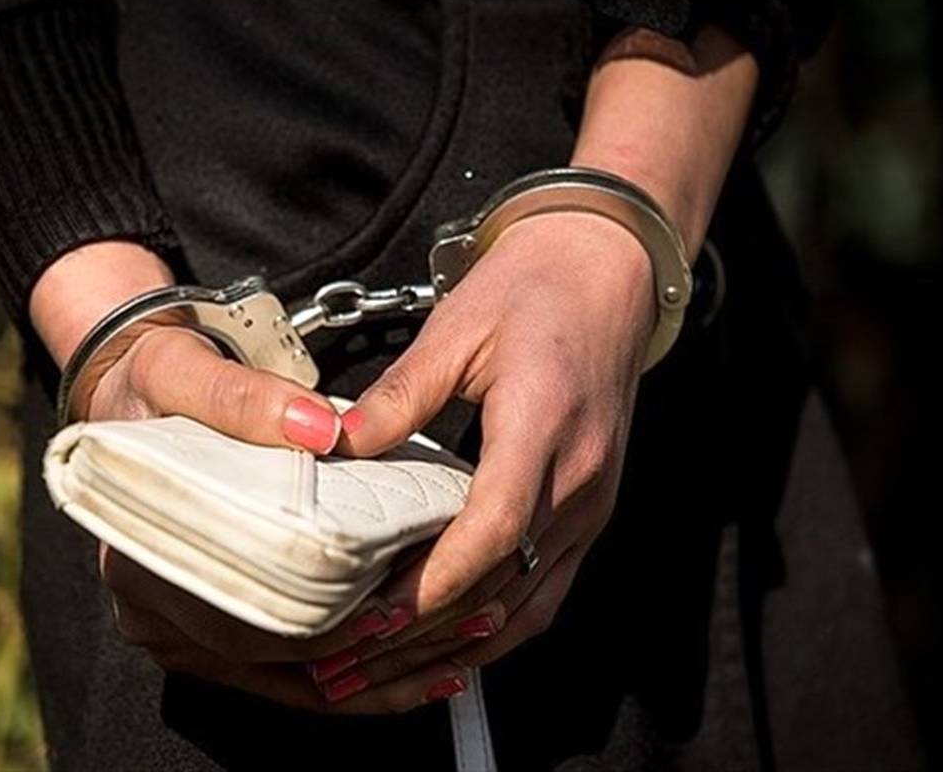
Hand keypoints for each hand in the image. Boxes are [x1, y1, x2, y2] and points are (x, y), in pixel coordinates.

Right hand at [83, 319, 486, 711]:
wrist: (132, 394)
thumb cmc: (148, 388)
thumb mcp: (181, 371)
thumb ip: (243, 398)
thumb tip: (319, 427)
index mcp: (137, 561)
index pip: (241, 623)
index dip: (325, 626)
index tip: (392, 613)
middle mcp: (152, 609)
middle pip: (274, 659)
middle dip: (368, 656)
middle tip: (449, 630)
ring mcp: (181, 627)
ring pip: (287, 677)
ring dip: (371, 675)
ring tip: (449, 656)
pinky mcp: (212, 624)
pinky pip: (285, 671)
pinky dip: (349, 672)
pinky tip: (412, 669)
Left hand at [303, 210, 657, 703]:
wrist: (609, 270)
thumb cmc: (534, 289)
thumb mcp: (457, 328)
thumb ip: (398, 396)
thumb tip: (333, 445)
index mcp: (546, 426)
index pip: (494, 530)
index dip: (432, 584)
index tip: (371, 618)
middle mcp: (582, 479)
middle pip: (506, 584)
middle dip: (427, 635)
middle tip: (352, 664)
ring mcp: (594, 502)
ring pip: (531, 605)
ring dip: (460, 646)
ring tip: (387, 673)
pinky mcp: (592, 509)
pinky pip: (548, 590)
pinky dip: (498, 626)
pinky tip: (450, 642)